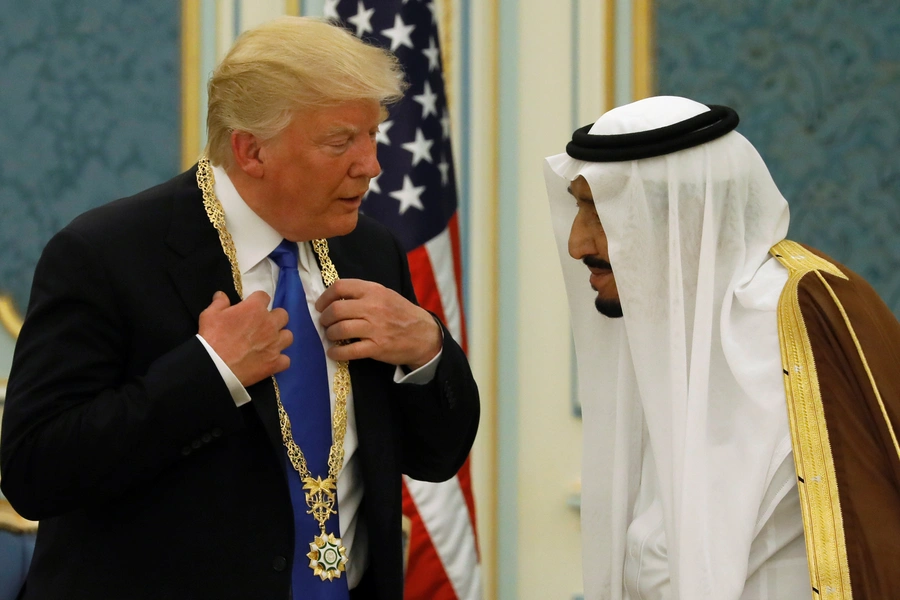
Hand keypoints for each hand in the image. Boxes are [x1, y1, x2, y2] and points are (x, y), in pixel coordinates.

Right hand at [198, 291, 291, 385]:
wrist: (214, 366)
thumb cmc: (212, 337)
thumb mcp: (210, 315)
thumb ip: (219, 302)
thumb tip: (222, 294)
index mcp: (255, 309)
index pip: (264, 297)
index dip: (258, 301)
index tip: (252, 308)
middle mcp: (270, 324)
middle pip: (282, 315)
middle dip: (274, 318)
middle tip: (262, 325)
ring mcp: (275, 344)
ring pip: (288, 336)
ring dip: (280, 338)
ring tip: (269, 343)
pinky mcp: (275, 362)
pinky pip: (286, 360)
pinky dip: (280, 360)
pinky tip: (271, 361)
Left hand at [316, 279, 441, 369]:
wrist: (424, 334)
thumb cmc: (401, 313)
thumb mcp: (385, 295)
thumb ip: (363, 294)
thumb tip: (334, 299)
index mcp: (374, 290)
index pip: (340, 287)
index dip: (324, 297)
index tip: (320, 306)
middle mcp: (373, 307)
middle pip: (336, 310)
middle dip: (325, 318)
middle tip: (325, 323)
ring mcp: (375, 328)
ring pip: (340, 329)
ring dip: (330, 335)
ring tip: (331, 336)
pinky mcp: (377, 347)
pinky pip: (349, 351)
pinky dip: (336, 353)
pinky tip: (334, 353)